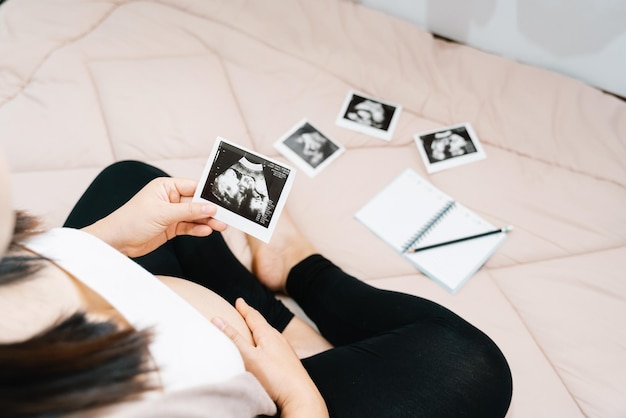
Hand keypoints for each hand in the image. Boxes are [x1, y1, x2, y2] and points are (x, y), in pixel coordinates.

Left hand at [83, 177, 226, 256]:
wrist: (115, 242)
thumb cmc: (131, 220)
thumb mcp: (163, 213)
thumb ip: (189, 211)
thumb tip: (210, 207)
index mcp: (166, 187)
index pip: (193, 187)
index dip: (208, 194)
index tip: (224, 199)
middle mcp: (170, 198)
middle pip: (196, 202)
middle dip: (210, 209)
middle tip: (226, 216)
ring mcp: (171, 214)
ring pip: (195, 216)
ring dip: (207, 221)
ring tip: (221, 226)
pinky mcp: (170, 228)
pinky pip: (189, 227)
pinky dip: (198, 229)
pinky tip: (207, 231)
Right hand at [212, 299, 327, 417]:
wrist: (300, 395)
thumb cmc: (274, 376)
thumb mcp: (249, 356)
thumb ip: (233, 338)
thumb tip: (217, 319)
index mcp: (268, 334)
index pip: (254, 316)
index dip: (244, 308)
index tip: (239, 300)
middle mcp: (279, 339)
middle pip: (262, 323)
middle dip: (252, 317)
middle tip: (244, 311)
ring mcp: (285, 350)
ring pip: (270, 335)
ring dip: (260, 329)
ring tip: (254, 328)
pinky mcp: (288, 362)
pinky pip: (274, 345)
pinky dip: (266, 341)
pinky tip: (266, 350)